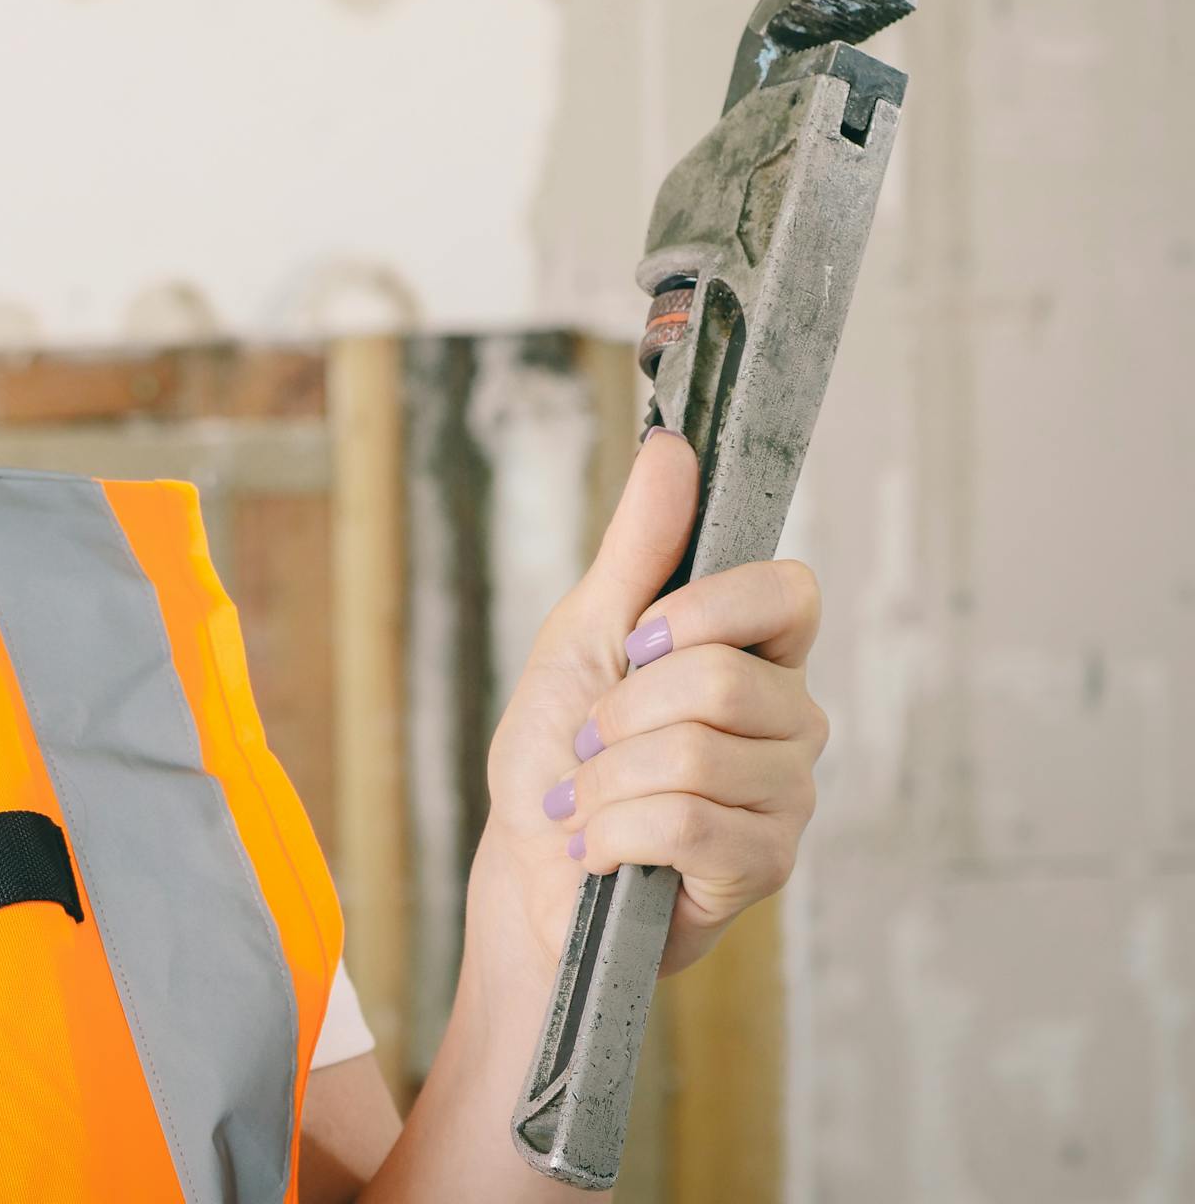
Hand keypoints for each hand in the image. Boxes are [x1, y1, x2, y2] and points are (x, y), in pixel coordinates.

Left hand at [472, 427, 828, 984]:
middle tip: (590, 740)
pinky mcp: (766, 865)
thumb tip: (673, 447)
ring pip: (699, 754)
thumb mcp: (582, 632)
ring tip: (588, 800)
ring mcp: (786, 795)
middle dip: (622, 712)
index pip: (790, 592)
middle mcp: (789, 719)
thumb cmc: (556, 751)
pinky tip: (601, 848)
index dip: (705, 610)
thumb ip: (637, 547)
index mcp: (754, 651)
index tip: (636, 638)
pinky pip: (689, 823)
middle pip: (724, 680)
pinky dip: (614, 832)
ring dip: (606, 779)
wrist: (527, 871)